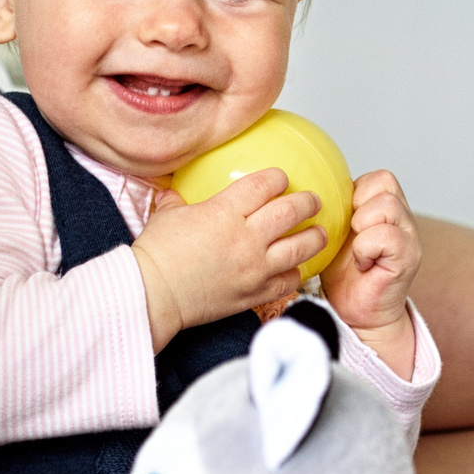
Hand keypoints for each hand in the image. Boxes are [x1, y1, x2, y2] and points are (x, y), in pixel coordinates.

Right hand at [132, 168, 326, 347]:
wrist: (154, 295)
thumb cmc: (156, 256)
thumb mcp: (165, 217)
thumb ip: (176, 202)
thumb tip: (174, 194)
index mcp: (225, 212)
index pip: (264, 185)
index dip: (277, 178)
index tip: (281, 179)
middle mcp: (246, 237)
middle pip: (291, 212)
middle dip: (307, 203)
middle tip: (313, 201)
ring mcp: (255, 267)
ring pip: (300, 247)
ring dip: (315, 237)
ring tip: (320, 233)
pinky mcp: (255, 293)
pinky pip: (288, 282)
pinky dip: (296, 273)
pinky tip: (297, 268)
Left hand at [319, 169, 420, 373]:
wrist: (356, 312)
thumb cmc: (344, 274)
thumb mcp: (337, 233)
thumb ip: (339, 209)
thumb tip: (312, 189)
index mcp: (388, 208)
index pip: (379, 178)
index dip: (357, 193)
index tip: (346, 221)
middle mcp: (404, 219)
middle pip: (385, 183)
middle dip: (358, 207)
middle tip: (352, 235)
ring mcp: (409, 237)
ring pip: (386, 205)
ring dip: (361, 227)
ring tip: (358, 251)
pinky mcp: (407, 257)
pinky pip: (385, 236)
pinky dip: (366, 248)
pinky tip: (363, 264)